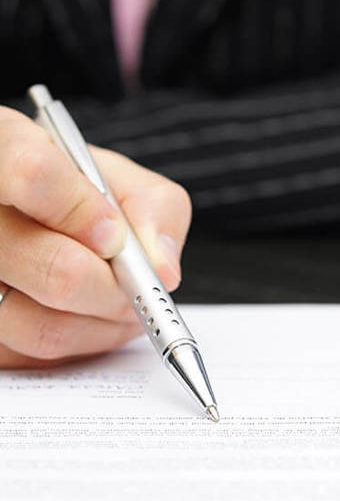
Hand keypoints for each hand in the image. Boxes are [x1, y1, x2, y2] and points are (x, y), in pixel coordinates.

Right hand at [0, 106, 189, 366]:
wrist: (42, 216)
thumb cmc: (83, 193)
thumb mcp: (122, 180)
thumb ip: (153, 209)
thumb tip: (163, 269)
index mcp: (5, 147)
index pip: (31, 174)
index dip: (84, 212)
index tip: (116, 235)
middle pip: (53, 267)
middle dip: (117, 287)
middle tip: (139, 284)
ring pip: (43, 323)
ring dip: (105, 322)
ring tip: (123, 300)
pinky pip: (35, 354)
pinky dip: (81, 341)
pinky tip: (92, 316)